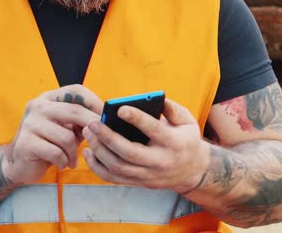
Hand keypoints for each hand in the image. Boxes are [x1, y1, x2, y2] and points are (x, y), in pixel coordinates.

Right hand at [2, 84, 102, 184]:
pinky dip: (63, 161)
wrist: (20, 165)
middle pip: (74, 111)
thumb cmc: (51, 143)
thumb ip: (83, 121)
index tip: (105, 115)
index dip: (94, 101)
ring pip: (66, 136)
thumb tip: (108, 119)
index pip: (76, 90)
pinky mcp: (25, 143)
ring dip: (74, 152)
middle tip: (100, 138)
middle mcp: (38, 106)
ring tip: (72, 159)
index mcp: (50, 98)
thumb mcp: (68, 127)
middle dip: (91, 125)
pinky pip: (56, 152)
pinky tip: (62, 164)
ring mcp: (30, 124)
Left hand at [82, 99, 210, 193]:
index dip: (136, 119)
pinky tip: (89, 152)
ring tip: (89, 133)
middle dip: (108, 137)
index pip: (153, 130)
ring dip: (99, 150)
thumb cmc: (187, 139)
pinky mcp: (138, 182)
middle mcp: (159, 161)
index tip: (120, 108)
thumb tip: (155, 98)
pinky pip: (113, 178)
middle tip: (93, 123)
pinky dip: (97, 167)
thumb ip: (172, 108)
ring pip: (118, 167)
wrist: (193, 171)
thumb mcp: (187, 121)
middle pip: (129, 152)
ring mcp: (148, 175)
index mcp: (173, 142)